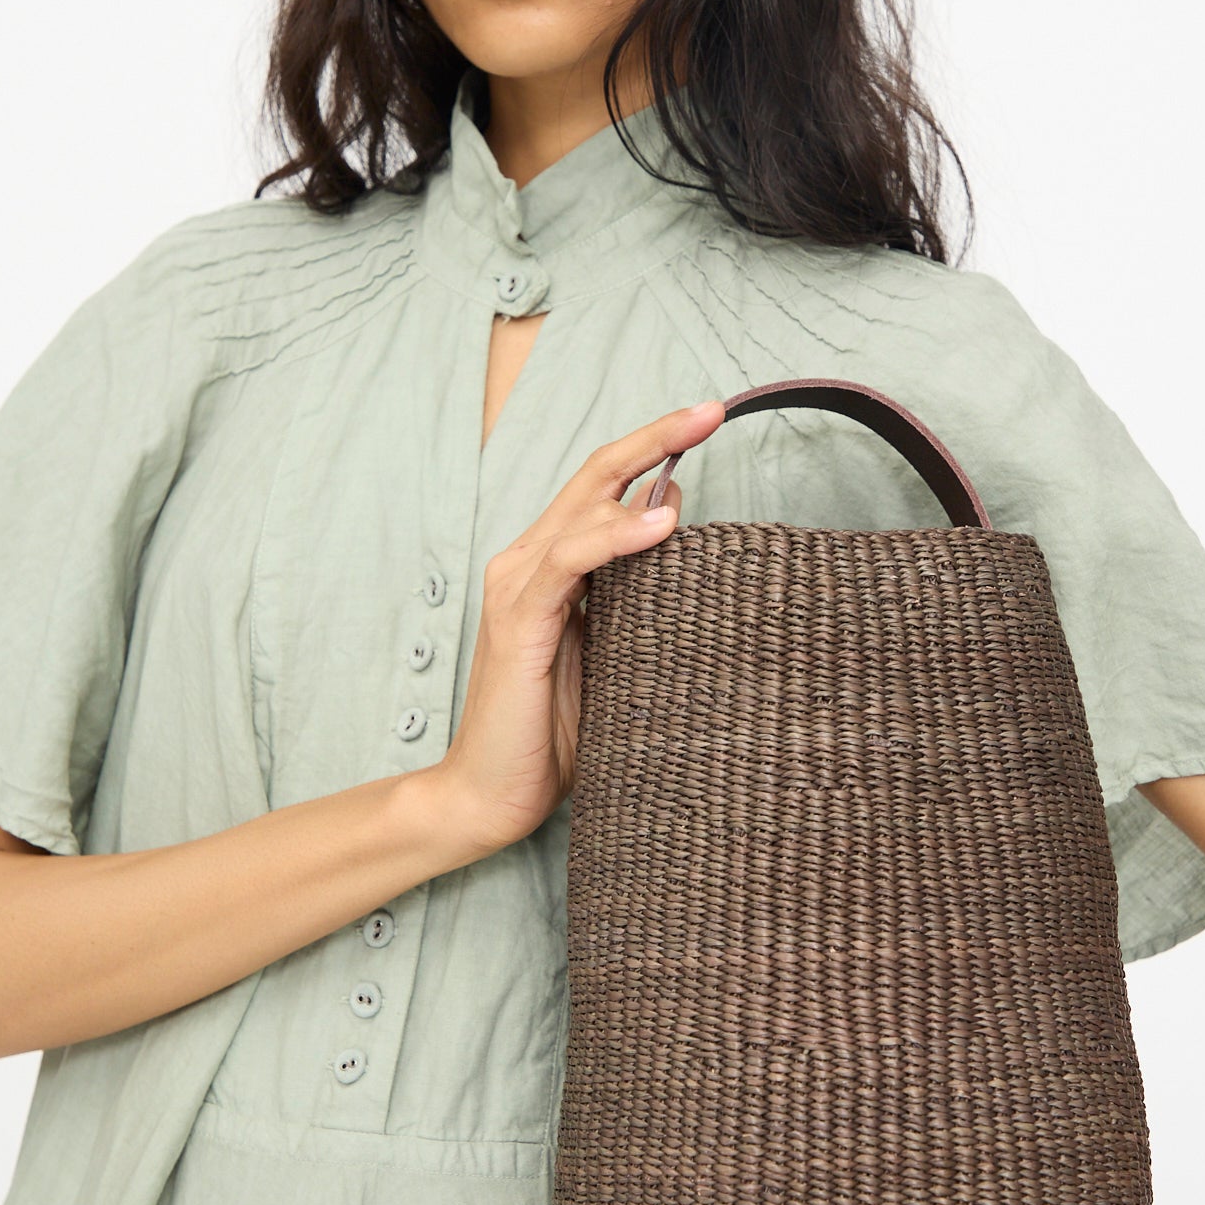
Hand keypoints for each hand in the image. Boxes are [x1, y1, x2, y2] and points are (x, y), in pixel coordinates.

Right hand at [440, 397, 724, 855]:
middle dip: (656, 435)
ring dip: (642, 462)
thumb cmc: (556, 735)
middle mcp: (528, 563)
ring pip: (584, 504)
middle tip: (712, 408)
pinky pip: (570, 561)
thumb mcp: (618, 655)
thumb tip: (676, 531)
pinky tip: (663, 524)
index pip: (603, 488)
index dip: (653, 449)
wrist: (492, 796)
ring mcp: (518, 588)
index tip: (708, 421)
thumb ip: (639, 599)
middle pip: (595, 476)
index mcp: (552, 568)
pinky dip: (616, 536)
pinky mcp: (519, 622)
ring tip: (695, 434)